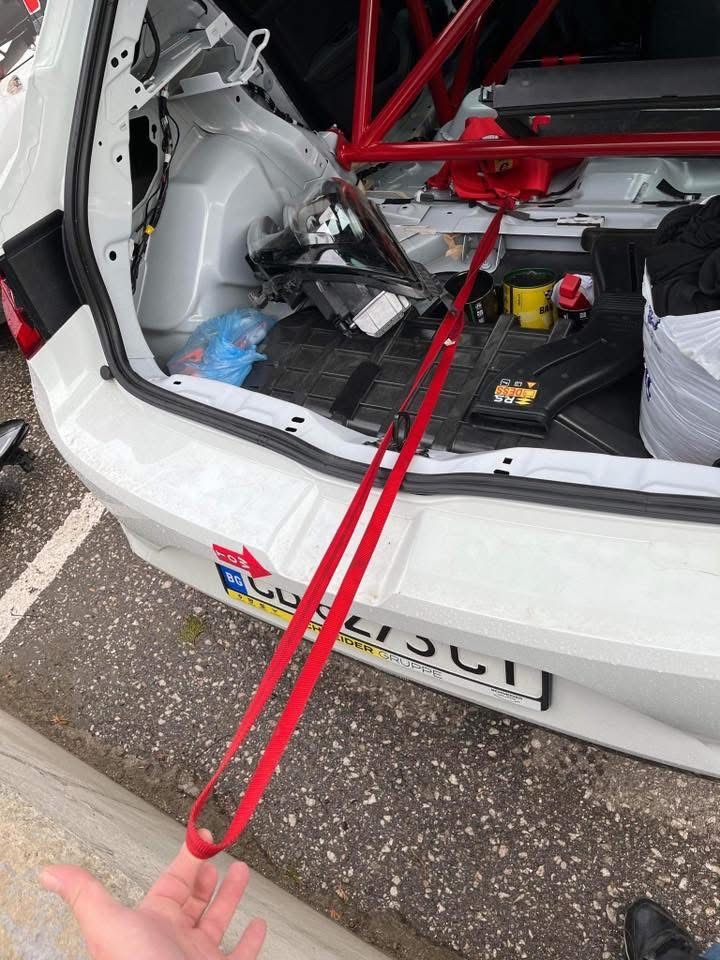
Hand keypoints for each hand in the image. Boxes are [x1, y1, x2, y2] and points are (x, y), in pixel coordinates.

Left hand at [39, 829, 265, 959]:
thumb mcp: (108, 926)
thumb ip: (85, 895)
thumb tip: (49, 872)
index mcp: (151, 925)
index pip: (172, 883)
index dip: (187, 857)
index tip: (202, 836)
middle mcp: (174, 941)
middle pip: (194, 901)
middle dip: (207, 875)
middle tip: (218, 853)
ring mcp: (198, 959)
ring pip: (218, 922)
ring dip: (231, 897)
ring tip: (242, 873)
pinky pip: (240, 956)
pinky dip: (251, 940)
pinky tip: (258, 925)